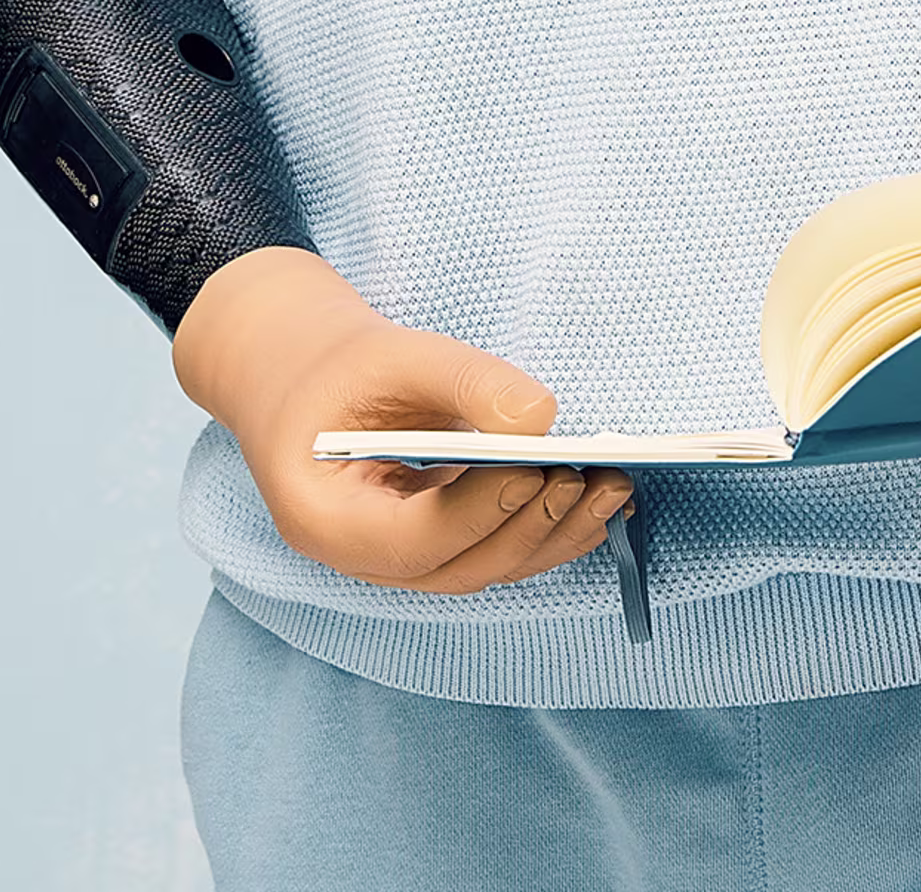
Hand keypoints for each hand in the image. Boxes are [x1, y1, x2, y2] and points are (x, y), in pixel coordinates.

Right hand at [172, 247, 630, 591]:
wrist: (304, 378)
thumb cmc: (338, 365)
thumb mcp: (388, 353)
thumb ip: (463, 382)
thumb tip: (541, 419)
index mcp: (324, 517)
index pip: (411, 539)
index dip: (478, 510)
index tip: (537, 467)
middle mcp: (363, 557)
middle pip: (458, 567)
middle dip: (532, 526)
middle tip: (592, 478)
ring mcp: (402, 559)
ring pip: (487, 567)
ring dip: (556, 534)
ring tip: (616, 487)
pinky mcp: (439, 544)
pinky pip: (497, 549)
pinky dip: (549, 528)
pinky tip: (599, 498)